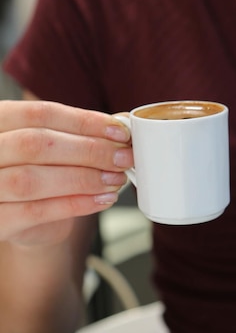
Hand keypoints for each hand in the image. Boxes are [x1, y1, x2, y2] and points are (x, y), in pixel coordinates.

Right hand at [0, 100, 132, 246]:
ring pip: (32, 180)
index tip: (120, 131)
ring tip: (115, 180)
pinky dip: (74, 205)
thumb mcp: (48, 147)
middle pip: (36, 144)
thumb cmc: (34, 173)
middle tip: (124, 158)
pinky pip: (35, 212)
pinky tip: (102, 200)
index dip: (84, 122)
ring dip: (83, 179)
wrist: (14, 218)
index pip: (39, 114)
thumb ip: (77, 134)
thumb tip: (122, 124)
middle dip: (89, 151)